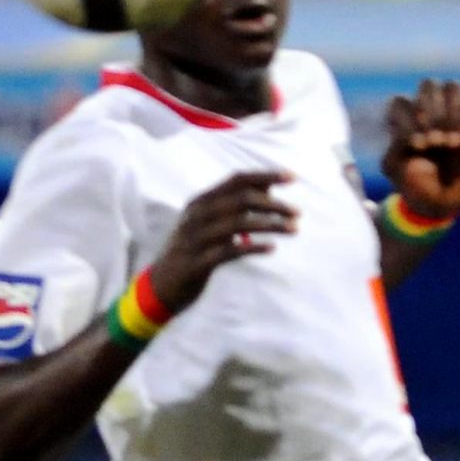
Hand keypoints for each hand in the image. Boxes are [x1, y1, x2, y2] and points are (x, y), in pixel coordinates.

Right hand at [151, 169, 296, 313]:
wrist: (162, 284)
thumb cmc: (193, 249)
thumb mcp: (210, 223)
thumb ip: (236, 205)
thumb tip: (269, 187)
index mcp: (201, 202)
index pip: (236, 180)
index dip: (265, 175)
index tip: (292, 178)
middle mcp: (197, 215)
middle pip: (240, 199)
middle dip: (272, 204)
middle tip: (297, 212)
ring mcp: (195, 238)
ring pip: (237, 223)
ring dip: (269, 224)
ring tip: (294, 229)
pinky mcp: (198, 262)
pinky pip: (228, 251)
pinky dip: (251, 247)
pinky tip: (271, 247)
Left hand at [384, 78, 459, 221]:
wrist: (441, 201)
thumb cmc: (413, 185)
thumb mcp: (394, 170)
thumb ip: (395, 147)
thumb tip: (416, 135)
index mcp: (402, 119)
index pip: (402, 101)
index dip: (410, 121)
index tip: (418, 146)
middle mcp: (425, 111)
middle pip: (428, 84)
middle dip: (433, 111)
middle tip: (435, 141)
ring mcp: (450, 115)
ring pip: (452, 85)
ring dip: (453, 111)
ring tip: (452, 139)